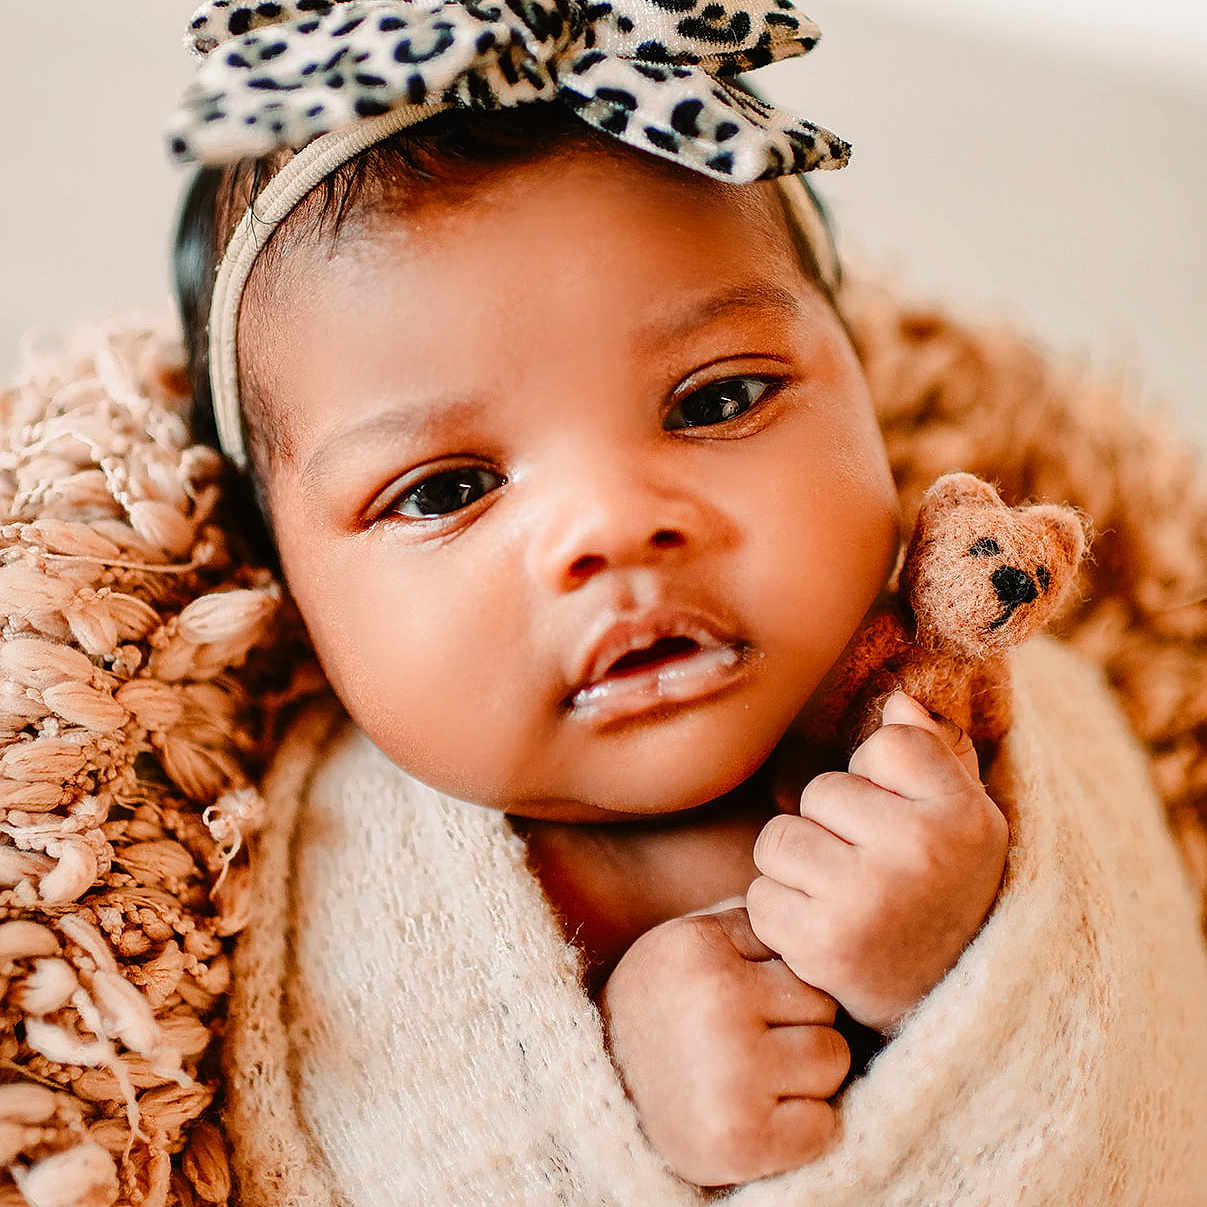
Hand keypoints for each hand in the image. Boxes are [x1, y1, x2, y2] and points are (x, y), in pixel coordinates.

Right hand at [597, 905, 849, 1187]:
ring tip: (755, 1079)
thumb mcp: (683, 949)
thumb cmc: (659, 1014)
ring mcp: (731, 1073)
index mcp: (698, 946)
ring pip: (832, 1059)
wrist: (599, 1101)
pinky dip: (802, 1129)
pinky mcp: (743, 1138)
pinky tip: (760, 1118)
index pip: (798, 954)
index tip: (744, 1005)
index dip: (780, 984)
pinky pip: (823, 1124)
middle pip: (824, 1005)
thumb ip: (744, 926)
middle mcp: (715, 1003)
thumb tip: (815, 918)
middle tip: (751, 1046)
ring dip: (806, 1076)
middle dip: (800, 1026)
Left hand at [747, 691, 1008, 1033]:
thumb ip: (934, 755)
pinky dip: (779, 913)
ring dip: (798, 867)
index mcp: (964, 815)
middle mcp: (919, 851)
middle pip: (820, 791)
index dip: (882, 779)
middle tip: (871, 871)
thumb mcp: (966, 824)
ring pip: (779, 838)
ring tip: (842, 898)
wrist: (948, 1008)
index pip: (889, 743)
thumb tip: (897, 699)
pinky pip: (760, 895)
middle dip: (832, 827)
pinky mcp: (822, 943)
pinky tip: (821, 930)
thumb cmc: (948, 895)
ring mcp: (868, 897)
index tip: (905, 822)